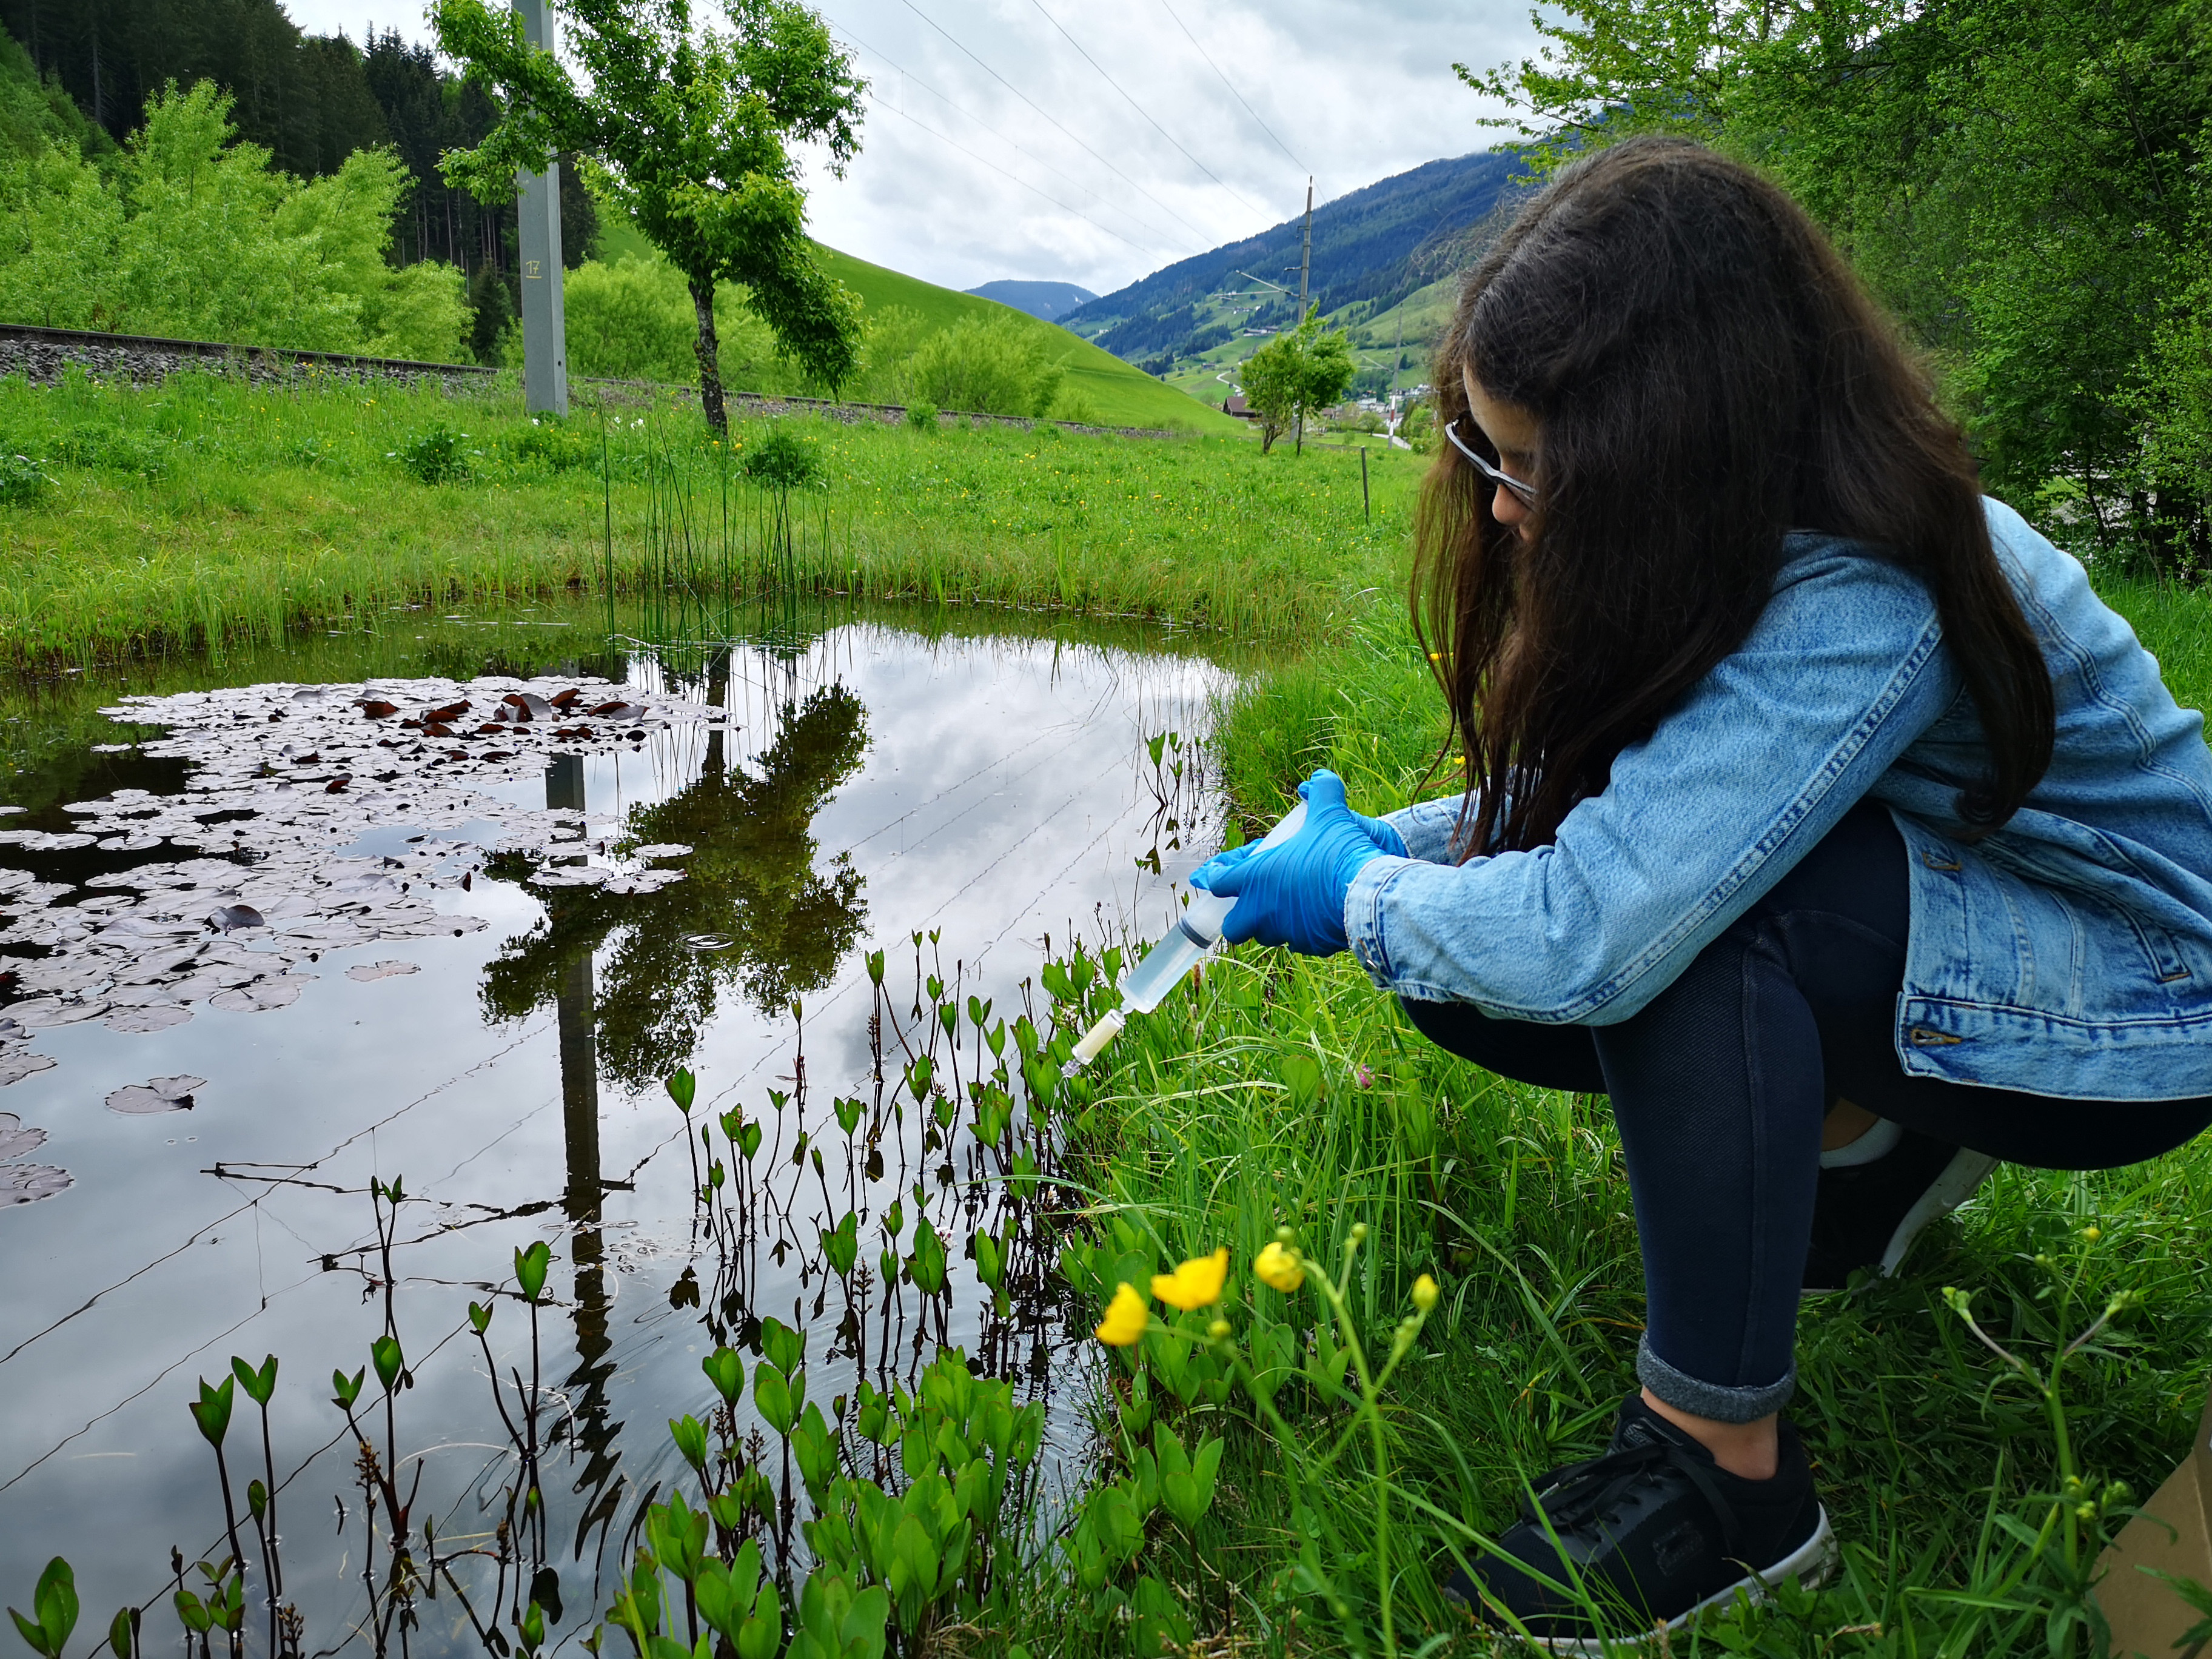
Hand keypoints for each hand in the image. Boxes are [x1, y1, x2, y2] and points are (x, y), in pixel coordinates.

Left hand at [1189, 771, 1393, 954]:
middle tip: (1250, 904)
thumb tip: (1318, 778)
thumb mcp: (1331, 814)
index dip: (1214, 877)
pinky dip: (1302, 933)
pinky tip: (1316, 918)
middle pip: (1234, 926)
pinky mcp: (1311, 946)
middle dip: (1237, 917)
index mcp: (1257, 877)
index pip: (1220, 882)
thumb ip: (1323, 791)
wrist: (1370, 894)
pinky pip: (1299, 942)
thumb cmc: (1340, 853)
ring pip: (1268, 935)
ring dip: (1272, 923)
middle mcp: (1264, 909)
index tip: (1209, 877)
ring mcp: (1286, 931)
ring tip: (1287, 907)